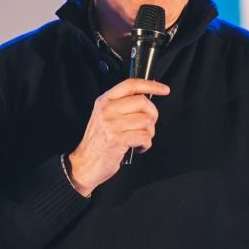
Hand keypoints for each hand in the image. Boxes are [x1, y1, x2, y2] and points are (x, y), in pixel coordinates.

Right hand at [67, 78, 169, 194]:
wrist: (85, 163)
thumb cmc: (98, 141)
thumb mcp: (104, 116)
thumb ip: (121, 105)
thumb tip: (146, 100)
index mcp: (104, 101)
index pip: (130, 85)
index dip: (151, 85)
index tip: (163, 90)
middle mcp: (106, 110)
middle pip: (142, 102)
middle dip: (152, 115)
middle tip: (148, 125)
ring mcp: (111, 125)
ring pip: (146, 120)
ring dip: (149, 132)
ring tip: (140, 138)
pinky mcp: (117, 140)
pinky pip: (144, 136)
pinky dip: (146, 144)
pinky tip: (138, 147)